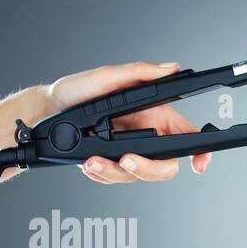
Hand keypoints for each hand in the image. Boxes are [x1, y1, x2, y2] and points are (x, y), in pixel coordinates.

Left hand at [42, 61, 213, 182]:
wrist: (47, 111)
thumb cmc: (76, 90)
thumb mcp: (108, 76)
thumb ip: (141, 73)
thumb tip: (170, 68)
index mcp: (154, 114)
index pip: (187, 136)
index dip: (199, 153)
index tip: (198, 165)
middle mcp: (146, 135)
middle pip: (165, 166)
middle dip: (147, 169)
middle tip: (126, 160)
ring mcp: (129, 152)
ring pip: (136, 177)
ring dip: (114, 172)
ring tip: (92, 160)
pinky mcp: (111, 164)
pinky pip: (114, 179)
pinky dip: (100, 173)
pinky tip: (88, 161)